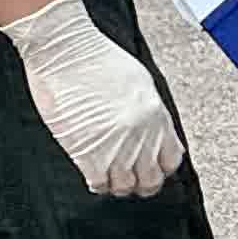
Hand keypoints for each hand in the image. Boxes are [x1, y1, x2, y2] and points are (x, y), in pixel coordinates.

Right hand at [0, 0, 185, 197]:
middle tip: (129, 177)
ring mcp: (115, 145)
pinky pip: (99, 184)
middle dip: (141, 182)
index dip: (160, 168)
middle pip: (151, 179)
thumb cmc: (97, 59)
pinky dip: (97, 183)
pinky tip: (92, 173)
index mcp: (157, 115)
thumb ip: (150, 112)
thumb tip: (154, 133)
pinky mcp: (87, 152)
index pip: (171, 159)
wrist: (65, 51)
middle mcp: (141, 134)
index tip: (150, 167)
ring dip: (117, 184)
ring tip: (108, 174)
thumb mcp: (139, 83)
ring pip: (125, 187)